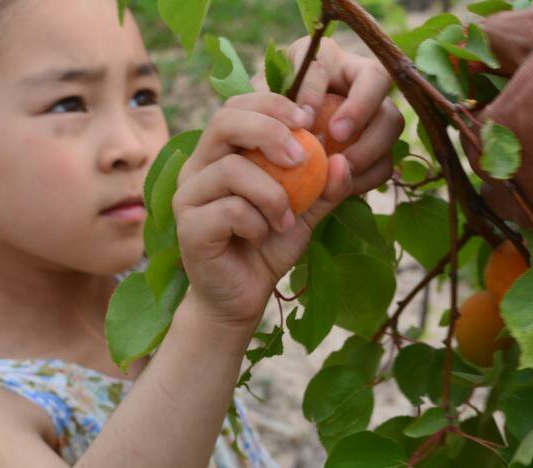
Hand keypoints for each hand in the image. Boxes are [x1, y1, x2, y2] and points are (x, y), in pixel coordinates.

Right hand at [173, 92, 352, 328]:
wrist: (240, 299)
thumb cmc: (267, 249)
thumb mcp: (304, 213)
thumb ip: (324, 188)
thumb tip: (344, 161)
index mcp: (220, 154)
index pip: (237, 106)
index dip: (272, 103)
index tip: (308, 120)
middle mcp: (197, 168)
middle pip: (225, 122)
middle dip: (270, 132)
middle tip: (302, 159)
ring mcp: (187, 196)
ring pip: (231, 169)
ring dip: (272, 194)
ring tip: (285, 220)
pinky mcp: (188, 228)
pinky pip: (230, 210)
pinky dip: (257, 223)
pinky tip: (262, 239)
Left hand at [252, 36, 403, 196]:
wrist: (270, 163)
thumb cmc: (261, 127)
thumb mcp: (257, 111)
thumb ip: (269, 108)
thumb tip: (302, 119)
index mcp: (320, 59)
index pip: (324, 61)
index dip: (316, 89)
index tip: (303, 120)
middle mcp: (354, 78)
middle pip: (378, 79)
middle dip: (359, 108)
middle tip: (336, 135)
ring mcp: (374, 112)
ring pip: (391, 121)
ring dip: (368, 147)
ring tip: (339, 168)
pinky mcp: (379, 148)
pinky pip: (386, 162)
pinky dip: (366, 178)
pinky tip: (341, 187)